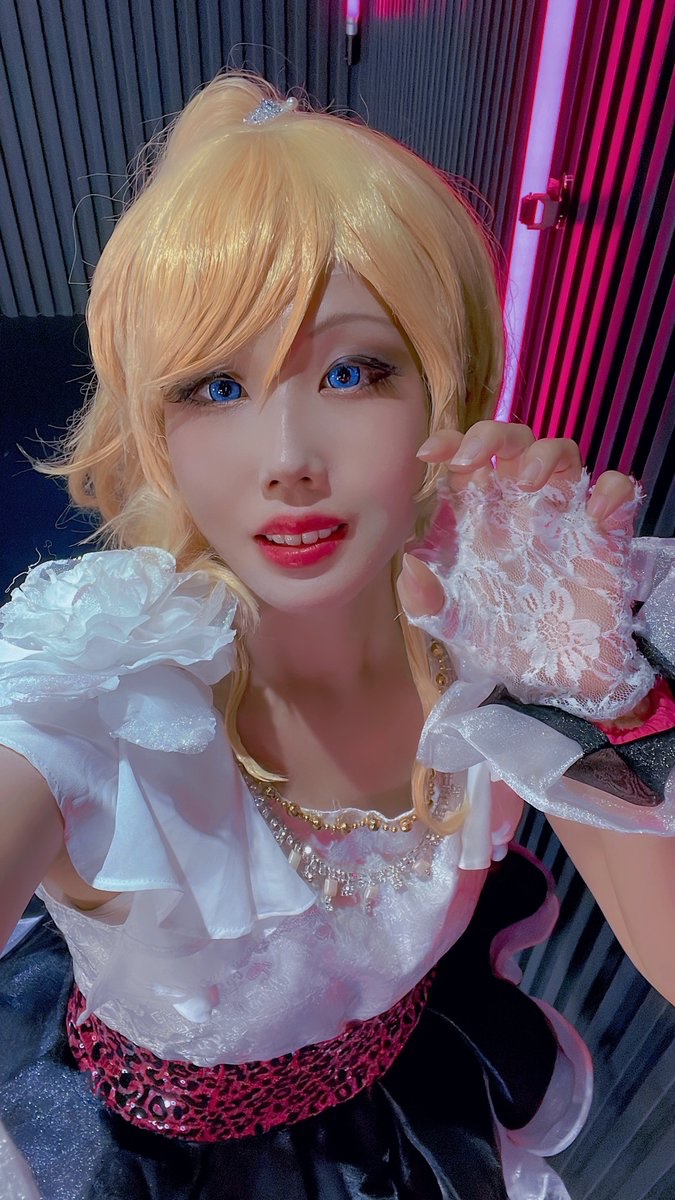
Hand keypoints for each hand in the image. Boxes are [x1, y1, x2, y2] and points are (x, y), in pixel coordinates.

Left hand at [397, 421, 635, 618]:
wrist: (552, 677)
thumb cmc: (500, 641)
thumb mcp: (453, 625)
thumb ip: (426, 599)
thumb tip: (409, 566)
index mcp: (482, 516)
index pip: (465, 461)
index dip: (448, 444)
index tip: (430, 454)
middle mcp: (522, 506)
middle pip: (514, 442)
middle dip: (494, 434)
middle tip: (474, 457)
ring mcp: (565, 516)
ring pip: (563, 452)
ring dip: (544, 453)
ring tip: (528, 482)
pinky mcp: (606, 535)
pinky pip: (618, 491)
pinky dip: (611, 490)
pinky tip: (595, 514)